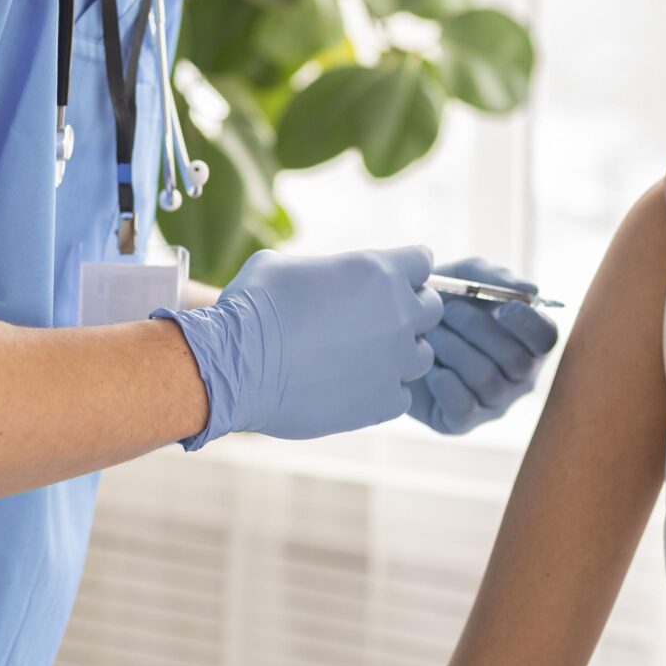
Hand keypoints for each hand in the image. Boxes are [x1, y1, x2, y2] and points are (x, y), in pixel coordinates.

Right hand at [157, 245, 442, 448]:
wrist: (235, 366)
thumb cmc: (253, 306)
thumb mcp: (286, 265)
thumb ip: (325, 271)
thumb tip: (325, 282)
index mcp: (380, 272)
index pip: (422, 262)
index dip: (403, 270)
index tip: (383, 282)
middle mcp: (399, 315)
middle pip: (431, 309)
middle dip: (407, 312)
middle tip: (372, 321)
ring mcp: (395, 362)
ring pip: (420, 356)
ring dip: (398, 355)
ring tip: (359, 357)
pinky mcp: (383, 403)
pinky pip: (401, 395)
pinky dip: (382, 391)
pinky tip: (351, 386)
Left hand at [409, 256, 559, 434]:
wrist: (392, 333)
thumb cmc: (440, 302)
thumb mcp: (466, 278)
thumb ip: (496, 278)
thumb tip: (531, 291)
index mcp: (527, 340)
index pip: (546, 339)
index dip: (529, 324)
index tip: (504, 307)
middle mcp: (519, 376)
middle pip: (517, 360)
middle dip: (477, 329)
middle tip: (447, 311)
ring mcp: (493, 403)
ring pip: (487, 379)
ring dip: (453, 349)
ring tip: (430, 333)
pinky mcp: (462, 422)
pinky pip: (463, 406)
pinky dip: (443, 381)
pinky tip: (429, 365)